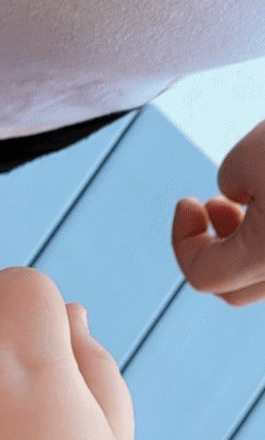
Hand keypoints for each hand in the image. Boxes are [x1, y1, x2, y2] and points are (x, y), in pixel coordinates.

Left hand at [172, 119, 264, 305]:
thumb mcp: (258, 150)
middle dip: (211, 252)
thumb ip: (231, 178)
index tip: (186, 203)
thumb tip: (237, 193)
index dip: (182, 241)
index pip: (203, 275)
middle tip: (209, 208)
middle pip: (234, 289)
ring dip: (243, 246)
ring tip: (238, 201)